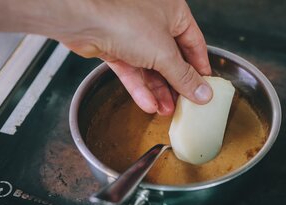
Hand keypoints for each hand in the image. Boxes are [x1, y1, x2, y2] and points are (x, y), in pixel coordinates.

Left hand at [52, 0, 211, 114]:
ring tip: (166, 110)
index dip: (200, 68)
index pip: (194, 44)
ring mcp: (133, 35)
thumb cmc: (124, 20)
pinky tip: (148, 104)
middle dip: (176, 85)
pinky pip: (132, 71)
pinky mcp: (115, 47)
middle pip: (171, 59)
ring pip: (151, 68)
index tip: (204, 87)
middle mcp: (154, 21)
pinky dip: (140, 88)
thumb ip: (184, 76)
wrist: (81, 19)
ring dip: (158, 91)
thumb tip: (204, 93)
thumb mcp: (164, 53)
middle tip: (184, 104)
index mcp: (173, 12)